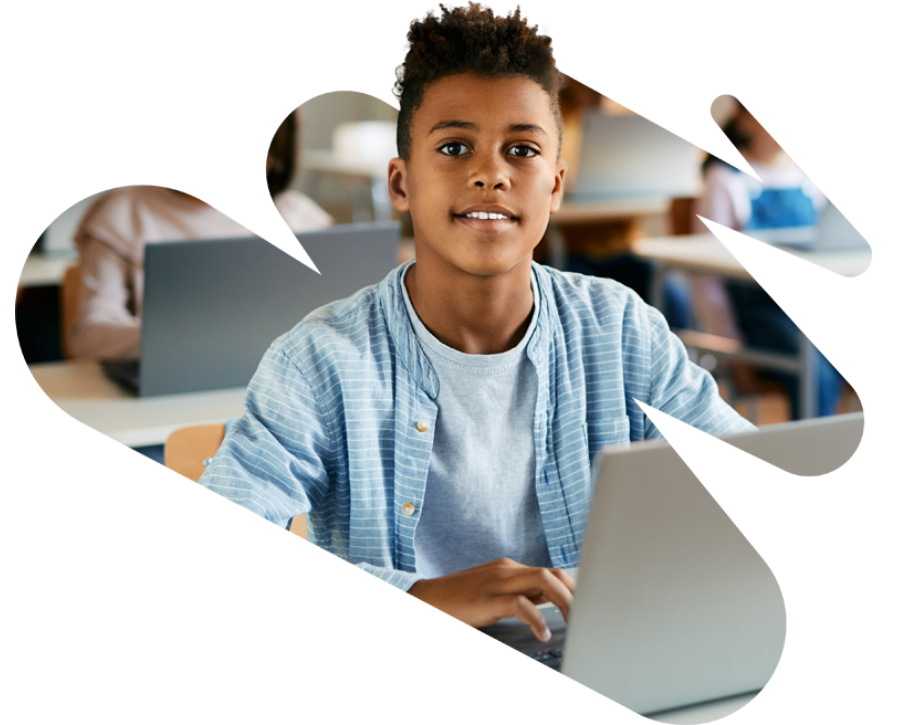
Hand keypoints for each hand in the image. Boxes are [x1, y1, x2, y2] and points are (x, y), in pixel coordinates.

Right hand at [408, 557, 575, 642]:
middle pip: (553, 573)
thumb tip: (549, 603)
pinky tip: (543, 634)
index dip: (573, 589)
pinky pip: (521, 604)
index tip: (586, 607)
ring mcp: (497, 582)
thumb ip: (519, 595)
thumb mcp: (492, 595)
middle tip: (587, 617)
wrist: (426, 600)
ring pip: (543, 581)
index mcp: (509, 569)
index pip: (551, 572)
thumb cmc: (458, 602)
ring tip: (573, 623)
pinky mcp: (487, 599)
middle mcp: (506, 570)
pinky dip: (536, 619)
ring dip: (565, 601)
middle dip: (575, 594)